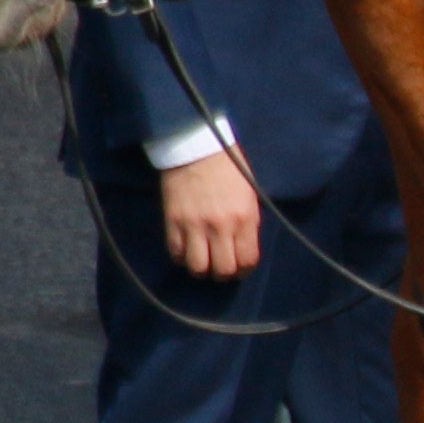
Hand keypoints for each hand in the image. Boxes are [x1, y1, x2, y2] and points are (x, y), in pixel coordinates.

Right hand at [159, 146, 264, 278]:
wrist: (198, 148)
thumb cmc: (229, 169)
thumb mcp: (250, 196)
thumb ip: (248, 224)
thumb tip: (245, 250)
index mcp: (244, 218)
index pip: (247, 260)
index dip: (244, 270)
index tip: (239, 268)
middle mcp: (221, 226)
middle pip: (223, 270)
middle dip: (224, 274)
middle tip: (220, 268)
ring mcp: (195, 224)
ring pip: (197, 267)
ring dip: (201, 270)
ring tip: (202, 261)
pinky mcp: (173, 221)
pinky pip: (176, 253)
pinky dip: (182, 257)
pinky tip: (187, 250)